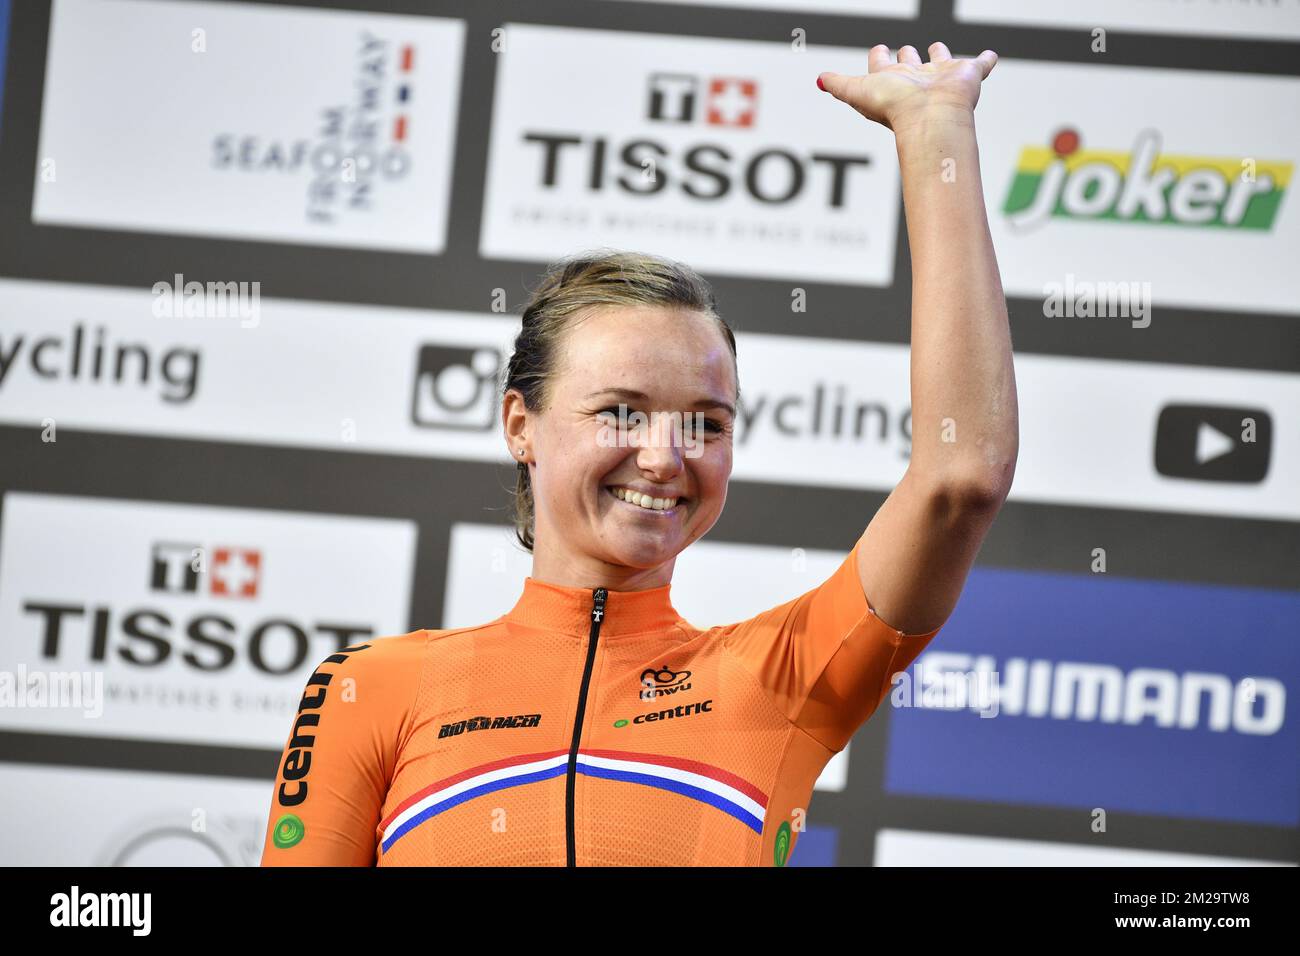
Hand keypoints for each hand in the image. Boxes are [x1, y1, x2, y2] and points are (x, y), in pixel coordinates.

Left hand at [817, 42, 996, 133]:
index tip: (878, 49)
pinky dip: (987, 61)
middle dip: (908, 56)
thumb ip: (838, 84)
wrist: (931, 118)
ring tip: (938, 48)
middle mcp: (917, 80)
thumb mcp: (858, 91)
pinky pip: (981, 65)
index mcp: (893, 82)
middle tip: (906, 50)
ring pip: (941, 62)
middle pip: (911, 63)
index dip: (879, 56)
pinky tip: (991, 56)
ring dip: (941, 54)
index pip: (882, 66)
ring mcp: (942, 79)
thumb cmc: (896, 109)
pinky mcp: (968, 76)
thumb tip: (818, 80)